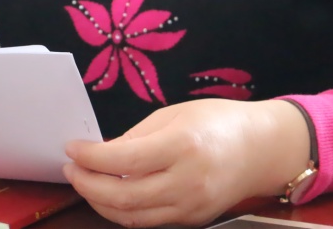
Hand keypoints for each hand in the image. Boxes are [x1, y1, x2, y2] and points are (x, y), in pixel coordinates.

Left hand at [63, 98, 311, 226]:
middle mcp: (187, 181)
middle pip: (122, 196)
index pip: (123, 161)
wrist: (261, 148)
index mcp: (182, 146)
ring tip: (84, 183)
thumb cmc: (217, 121)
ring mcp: (191, 206)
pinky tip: (111, 194)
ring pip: (131, 217)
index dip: (90, 158)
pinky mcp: (193, 220)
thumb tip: (100, 154)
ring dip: (100, 202)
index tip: (71, 148)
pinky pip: (149, 221)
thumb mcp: (174, 114)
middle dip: (87, 184)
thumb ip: (136, 137)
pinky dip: (124, 211)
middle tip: (70, 169)